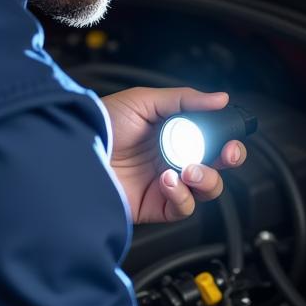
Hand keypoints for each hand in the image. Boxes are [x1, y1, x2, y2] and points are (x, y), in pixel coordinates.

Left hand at [100, 87, 246, 223]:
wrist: (74, 149)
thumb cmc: (102, 122)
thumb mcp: (143, 100)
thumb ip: (183, 99)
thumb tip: (220, 98)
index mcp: (173, 134)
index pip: (211, 140)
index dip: (227, 140)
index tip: (231, 137)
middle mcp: (172, 159)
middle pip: (215, 166)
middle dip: (228, 160)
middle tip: (227, 154)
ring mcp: (164, 184)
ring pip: (205, 190)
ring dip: (206, 179)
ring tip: (188, 169)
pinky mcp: (154, 206)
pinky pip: (182, 207)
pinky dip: (181, 195)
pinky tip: (166, 180)